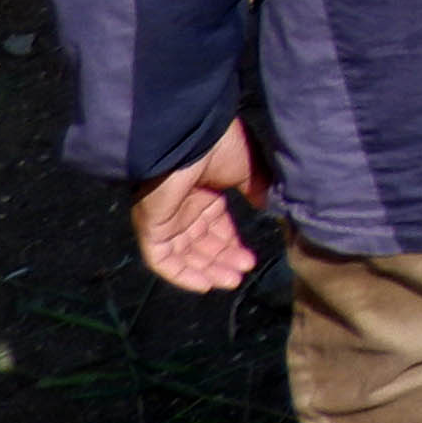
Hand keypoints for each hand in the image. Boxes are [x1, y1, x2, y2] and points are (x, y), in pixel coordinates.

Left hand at [130, 119, 263, 292]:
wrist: (190, 138)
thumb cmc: (220, 148)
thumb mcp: (249, 169)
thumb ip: (258, 189)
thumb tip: (270, 206)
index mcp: (204, 194)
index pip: (216, 228)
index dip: (231, 245)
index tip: (249, 259)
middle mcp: (183, 209)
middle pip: (201, 245)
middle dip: (222, 260)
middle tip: (243, 272)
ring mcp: (166, 220)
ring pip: (184, 256)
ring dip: (207, 271)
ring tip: (231, 281)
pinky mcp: (151, 229)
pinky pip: (162, 260)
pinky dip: (181, 275)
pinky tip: (205, 285)